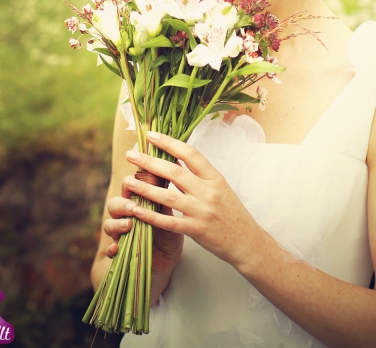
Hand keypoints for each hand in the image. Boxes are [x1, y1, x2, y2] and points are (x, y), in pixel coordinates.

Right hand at [103, 178, 182, 272]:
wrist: (170, 257)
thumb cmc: (169, 230)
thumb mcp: (169, 216)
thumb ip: (165, 201)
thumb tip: (167, 179)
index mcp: (136, 202)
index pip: (127, 188)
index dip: (128, 184)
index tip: (134, 183)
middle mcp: (125, 216)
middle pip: (114, 204)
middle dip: (121, 205)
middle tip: (133, 207)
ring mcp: (121, 234)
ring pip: (108, 225)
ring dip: (116, 224)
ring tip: (128, 225)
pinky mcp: (121, 252)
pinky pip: (110, 251)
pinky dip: (111, 249)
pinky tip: (116, 248)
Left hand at [123, 131, 263, 268]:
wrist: (247, 241)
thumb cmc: (232, 212)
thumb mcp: (220, 187)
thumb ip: (199, 174)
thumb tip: (175, 157)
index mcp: (215, 177)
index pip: (190, 153)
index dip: (169, 142)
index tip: (151, 135)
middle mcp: (208, 191)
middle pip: (175, 171)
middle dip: (150, 161)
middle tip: (131, 154)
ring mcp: (202, 211)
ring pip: (168, 196)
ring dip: (145, 187)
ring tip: (128, 180)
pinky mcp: (196, 231)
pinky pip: (169, 222)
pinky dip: (151, 215)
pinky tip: (136, 209)